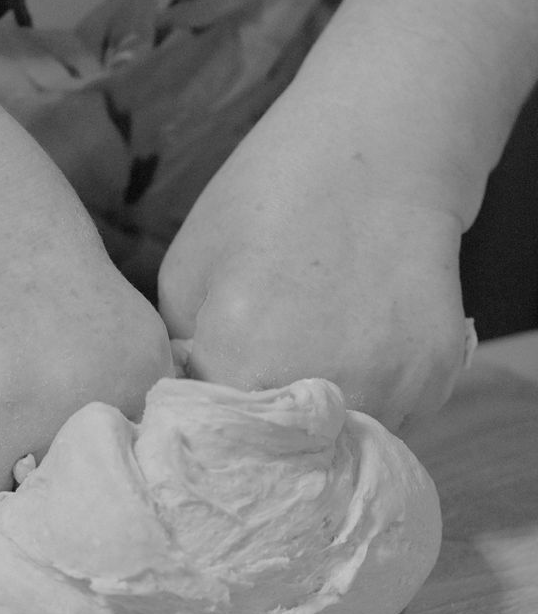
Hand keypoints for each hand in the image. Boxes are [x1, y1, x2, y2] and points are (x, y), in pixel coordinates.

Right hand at [0, 110, 172, 493]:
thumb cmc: (9, 224)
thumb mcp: (98, 304)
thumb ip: (105, 379)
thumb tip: (81, 460)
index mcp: (138, 371)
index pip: (109, 466)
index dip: (64, 441)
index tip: (39, 402)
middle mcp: (81, 406)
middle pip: (36, 480)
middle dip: (5, 441)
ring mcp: (3, 419)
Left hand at [158, 106, 469, 435]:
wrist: (377, 153)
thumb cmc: (267, 198)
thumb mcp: (187, 269)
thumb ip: (180, 354)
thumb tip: (185, 411)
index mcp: (241, 357)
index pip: (206, 444)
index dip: (202, 421)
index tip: (205, 397)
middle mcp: (318, 389)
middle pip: (273, 459)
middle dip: (255, 433)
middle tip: (257, 373)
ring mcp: (386, 389)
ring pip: (334, 449)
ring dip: (314, 426)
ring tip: (311, 351)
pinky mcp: (433, 381)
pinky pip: (386, 422)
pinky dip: (366, 400)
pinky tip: (356, 340)